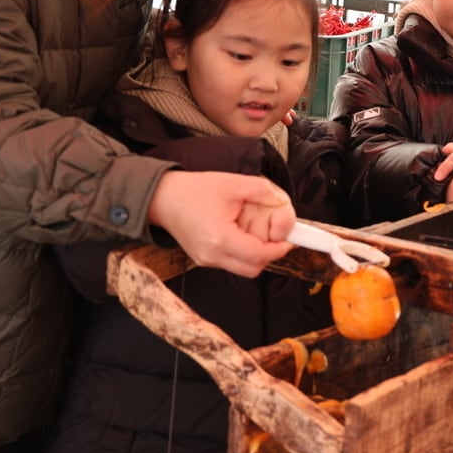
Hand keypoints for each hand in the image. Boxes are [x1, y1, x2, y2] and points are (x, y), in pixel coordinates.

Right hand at [148, 170, 294, 276]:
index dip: (279, 248)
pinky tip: (240, 233)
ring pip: (243, 269)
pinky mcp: (203, 260)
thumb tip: (282, 202)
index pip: (259, 255)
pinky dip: (242, 253)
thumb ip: (262, 191)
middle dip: (269, 254)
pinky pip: (230, 263)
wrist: (163, 198)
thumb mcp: (232, 183)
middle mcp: (212, 256)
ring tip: (256, 231)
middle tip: (276, 236)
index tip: (290, 238)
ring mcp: (206, 261)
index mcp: (220, 239)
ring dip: (256, 255)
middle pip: (253, 269)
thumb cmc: (194, 190)